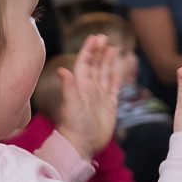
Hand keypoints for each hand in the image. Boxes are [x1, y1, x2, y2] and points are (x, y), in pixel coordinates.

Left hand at [54, 34, 119, 159]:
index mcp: (81, 85)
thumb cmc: (74, 125)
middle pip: (96, 65)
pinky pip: (114, 88)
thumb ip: (69, 87)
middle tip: (104, 37)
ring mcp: (100, 97)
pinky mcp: (109, 106)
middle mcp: (90, 89)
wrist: (82, 145)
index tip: (95, 37)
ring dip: (108, 61)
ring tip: (113, 48)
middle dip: (100, 51)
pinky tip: (119, 70)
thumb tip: (62, 70)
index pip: (86, 62)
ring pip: (105, 74)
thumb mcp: (71, 105)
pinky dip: (117, 78)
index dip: (90, 50)